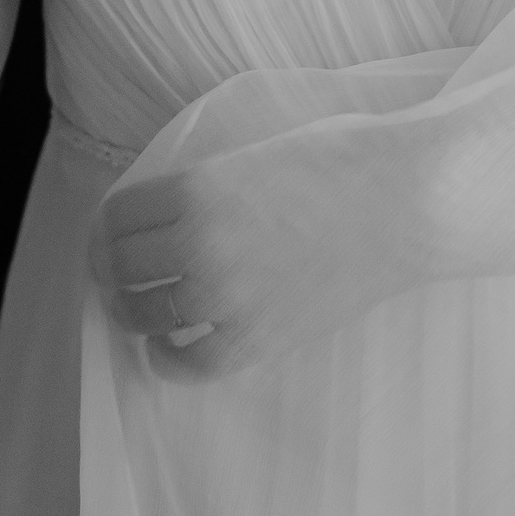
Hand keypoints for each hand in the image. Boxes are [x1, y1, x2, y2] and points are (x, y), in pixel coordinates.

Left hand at [87, 123, 430, 380]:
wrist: (408, 201)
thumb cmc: (343, 158)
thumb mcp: (254, 152)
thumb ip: (204, 182)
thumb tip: (164, 211)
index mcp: (196, 187)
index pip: (116, 216)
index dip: (106, 226)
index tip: (110, 233)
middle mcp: (199, 242)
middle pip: (119, 267)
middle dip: (110, 269)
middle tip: (116, 273)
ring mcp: (227, 295)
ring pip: (143, 315)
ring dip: (130, 313)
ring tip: (138, 310)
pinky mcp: (259, 336)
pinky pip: (190, 363)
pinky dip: (168, 359)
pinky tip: (168, 348)